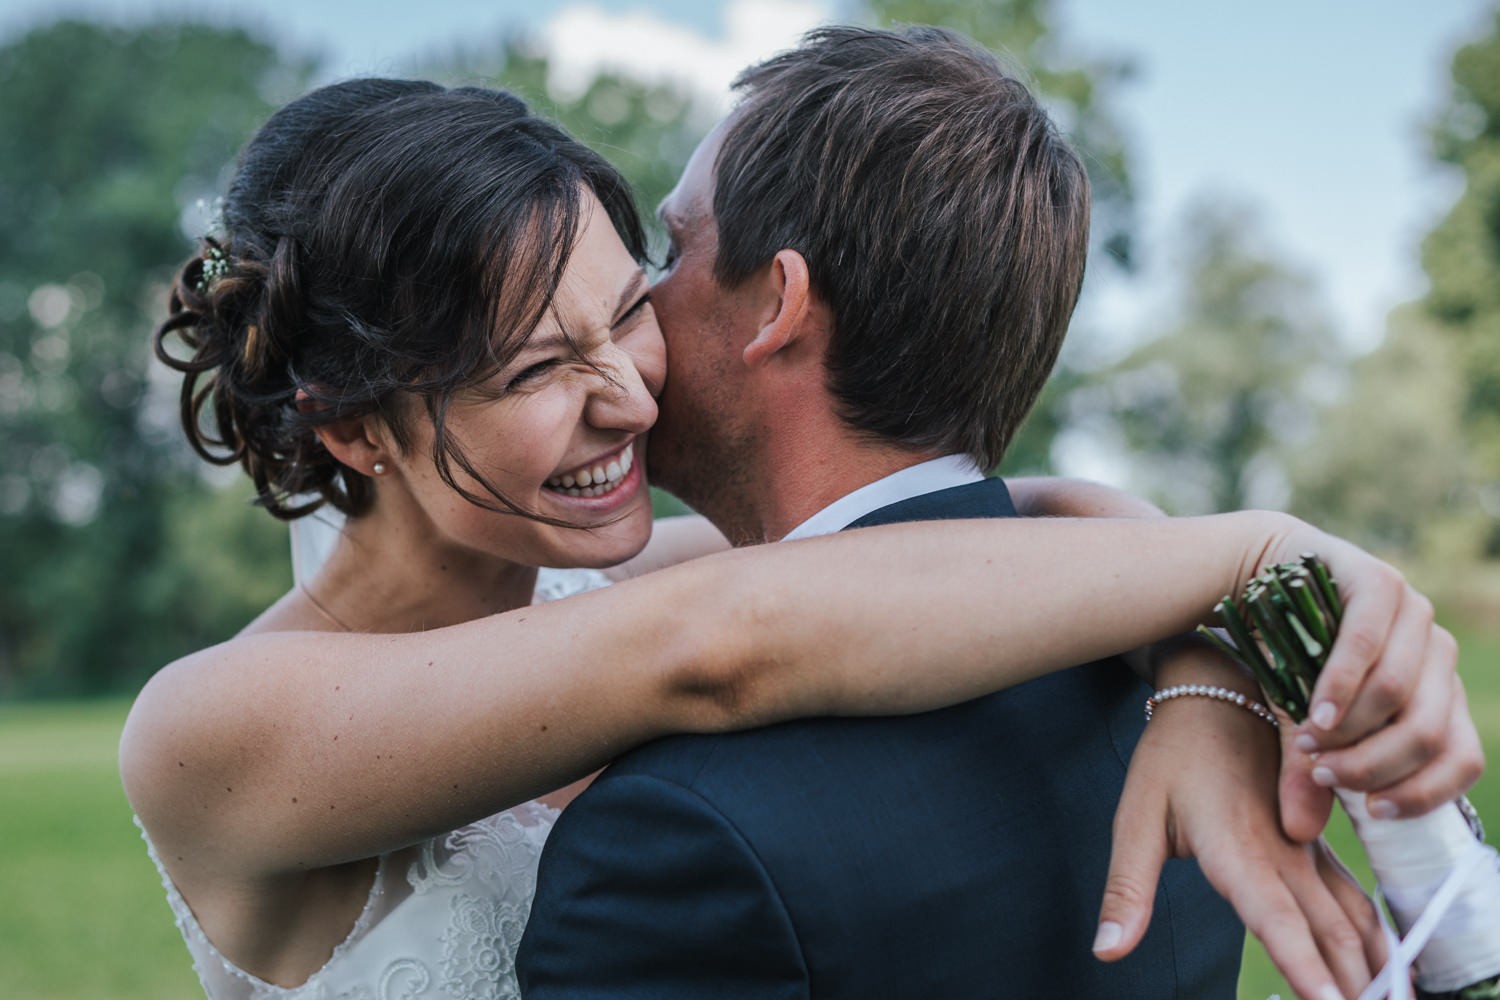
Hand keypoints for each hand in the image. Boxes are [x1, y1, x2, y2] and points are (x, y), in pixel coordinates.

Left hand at [1096, 659, 1385, 999]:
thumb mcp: (1134, 817)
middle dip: (1351, 985)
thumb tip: (1106, 950)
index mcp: (1237, 849)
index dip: (1305, 969)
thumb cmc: (1171, 756)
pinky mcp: (1320, 843)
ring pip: (1354, 919)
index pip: (1278, 921)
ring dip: (1372, 966)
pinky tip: (1386, 967)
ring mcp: (1309, 848)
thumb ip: (1126, 889)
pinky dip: (1376, 939)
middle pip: (1330, 933)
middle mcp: (1285, 853)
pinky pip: (1357, 900)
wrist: (1216, 691)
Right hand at [1252, 522, 1483, 838]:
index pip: (1463, 759)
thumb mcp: (1303, 724)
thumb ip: (1309, 771)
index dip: (1423, 793)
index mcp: (1441, 693)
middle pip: (1429, 733)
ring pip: (1400, 695)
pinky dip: (1339, 689)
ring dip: (1351, 731)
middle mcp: (1439, 654)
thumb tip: (1299, 830)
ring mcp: (1415, 614)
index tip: (1370, 811)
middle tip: (1323, 775)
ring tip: (1308, 743)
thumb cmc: (1289, 657)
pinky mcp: (1379, 583)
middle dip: (1372, 765)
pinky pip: (1365, 647)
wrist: (1260, 578)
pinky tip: (1314, 714)